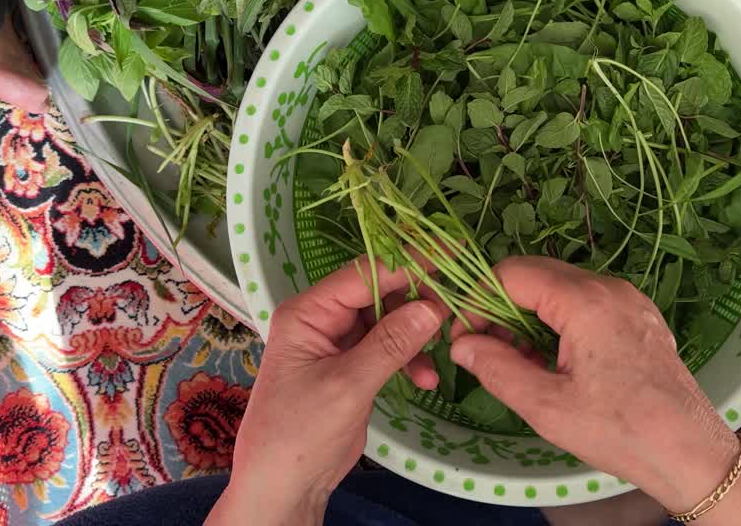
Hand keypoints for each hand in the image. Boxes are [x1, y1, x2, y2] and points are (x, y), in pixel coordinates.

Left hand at [205, 257, 444, 525]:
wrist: (283, 487)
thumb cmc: (300, 433)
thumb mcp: (348, 385)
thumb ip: (391, 343)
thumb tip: (434, 307)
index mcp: (309, 312)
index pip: (364, 274)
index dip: (408, 262)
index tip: (451, 253)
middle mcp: (322, 319)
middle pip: (379, 293)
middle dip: (417, 301)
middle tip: (457, 309)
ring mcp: (338, 343)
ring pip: (389, 321)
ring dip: (417, 335)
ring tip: (443, 349)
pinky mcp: (352, 367)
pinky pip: (388, 349)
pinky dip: (409, 360)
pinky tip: (427, 379)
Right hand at [450, 256, 739, 513]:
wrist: (690, 452)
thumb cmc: (619, 430)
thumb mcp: (546, 406)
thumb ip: (497, 368)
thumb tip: (461, 345)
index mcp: (585, 301)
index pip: (512, 273)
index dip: (478, 300)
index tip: (464, 338)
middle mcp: (609, 287)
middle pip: (537, 275)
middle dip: (502, 307)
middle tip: (486, 350)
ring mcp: (629, 300)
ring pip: (562, 290)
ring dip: (531, 317)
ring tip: (520, 362)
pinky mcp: (640, 318)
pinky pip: (588, 305)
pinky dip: (561, 323)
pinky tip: (555, 362)